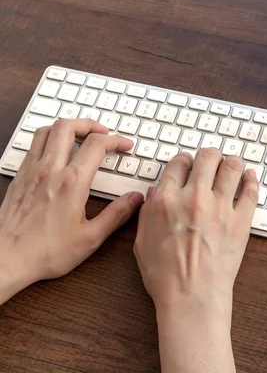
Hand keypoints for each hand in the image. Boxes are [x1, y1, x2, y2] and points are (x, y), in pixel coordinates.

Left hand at [0, 119, 143, 303]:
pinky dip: (48, 139)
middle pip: (69, 127)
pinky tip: (56, 152)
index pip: (97, 145)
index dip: (116, 140)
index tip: (124, 146)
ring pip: (47, 130)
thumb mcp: (91, 238)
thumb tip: (135, 199)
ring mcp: (31, 171)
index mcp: (72, 183)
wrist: (6, 260)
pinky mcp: (19, 178)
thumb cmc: (45, 252)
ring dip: (67, 127)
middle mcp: (50, 171)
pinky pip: (33, 145)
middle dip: (90, 124)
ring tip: (81, 135)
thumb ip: (117, 214)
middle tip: (103, 132)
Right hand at [133, 148, 258, 372]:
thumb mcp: (142, 241)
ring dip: (231, 162)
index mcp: (166, 200)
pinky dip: (252, 179)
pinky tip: (250, 177)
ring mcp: (221, 208)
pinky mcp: (242, 221)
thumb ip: (147, 212)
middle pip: (207, 157)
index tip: (188, 165)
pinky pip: (251, 191)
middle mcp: (194, 197)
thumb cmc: (165, 275)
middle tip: (211, 160)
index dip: (184, 161)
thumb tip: (154, 192)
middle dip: (209, 155)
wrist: (192, 297)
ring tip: (231, 165)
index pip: (179, 163)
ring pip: (232, 167)